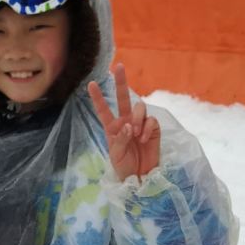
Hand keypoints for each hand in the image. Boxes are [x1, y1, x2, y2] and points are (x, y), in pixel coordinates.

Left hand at [88, 63, 160, 180]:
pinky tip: (144, 139)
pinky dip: (147, 128)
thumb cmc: (124, 167)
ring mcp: (140, 124)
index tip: (91, 84)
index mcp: (112, 128)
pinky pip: (151, 120)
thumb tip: (129, 125)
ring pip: (140, 108)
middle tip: (118, 67)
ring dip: (137, 118)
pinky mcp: (153, 129)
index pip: (104, 110)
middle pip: (123, 98)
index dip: (98, 98)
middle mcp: (125, 122)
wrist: (140, 177)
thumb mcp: (116, 156)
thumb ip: (120, 139)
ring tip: (135, 133)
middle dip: (121, 82)